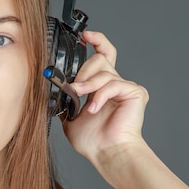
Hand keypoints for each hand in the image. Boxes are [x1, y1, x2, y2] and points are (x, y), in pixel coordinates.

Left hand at [64, 31, 149, 165]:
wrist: (108, 153)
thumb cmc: (92, 140)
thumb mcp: (69, 115)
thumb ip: (66, 97)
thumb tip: (53, 84)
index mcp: (101, 85)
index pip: (102, 54)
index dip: (95, 40)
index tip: (84, 35)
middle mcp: (114, 82)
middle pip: (99, 59)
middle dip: (83, 72)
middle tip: (75, 89)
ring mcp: (126, 86)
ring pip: (104, 70)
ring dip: (88, 84)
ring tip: (82, 99)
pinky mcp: (135, 92)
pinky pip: (113, 83)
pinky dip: (100, 95)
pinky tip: (94, 108)